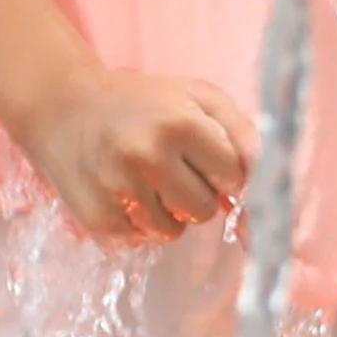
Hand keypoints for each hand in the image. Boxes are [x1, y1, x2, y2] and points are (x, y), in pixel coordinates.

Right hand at [20, 68, 255, 248]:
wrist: (62, 108)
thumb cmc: (141, 101)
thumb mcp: (197, 96)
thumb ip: (242, 132)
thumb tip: (275, 181)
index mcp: (180, 123)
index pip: (233, 177)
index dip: (222, 170)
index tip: (203, 156)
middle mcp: (148, 156)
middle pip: (205, 211)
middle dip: (197, 194)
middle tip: (171, 167)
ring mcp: (119, 190)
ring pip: (174, 232)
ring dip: (169, 212)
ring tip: (146, 179)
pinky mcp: (97, 218)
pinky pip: (142, 240)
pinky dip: (139, 222)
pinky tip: (124, 192)